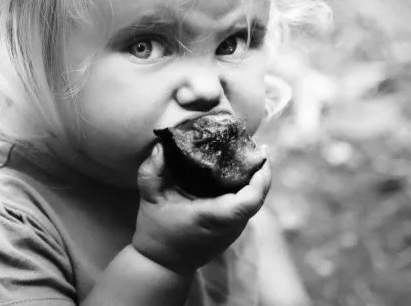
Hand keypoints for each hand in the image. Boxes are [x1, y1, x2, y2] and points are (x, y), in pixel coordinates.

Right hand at [132, 142, 271, 275]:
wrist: (162, 264)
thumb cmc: (156, 231)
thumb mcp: (149, 198)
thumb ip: (152, 171)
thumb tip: (161, 145)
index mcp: (214, 216)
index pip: (250, 200)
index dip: (261, 178)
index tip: (260, 155)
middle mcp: (230, 225)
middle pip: (259, 196)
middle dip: (261, 170)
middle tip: (255, 145)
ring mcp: (234, 229)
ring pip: (255, 201)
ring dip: (256, 178)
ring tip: (249, 152)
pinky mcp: (233, 229)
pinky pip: (247, 205)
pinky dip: (249, 187)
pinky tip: (240, 170)